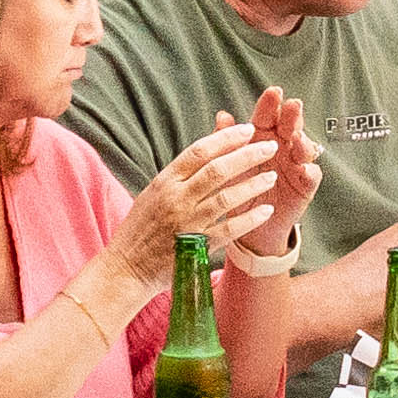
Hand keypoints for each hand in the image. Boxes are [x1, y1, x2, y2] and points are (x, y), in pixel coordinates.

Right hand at [115, 121, 280, 283]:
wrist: (126, 268)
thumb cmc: (141, 228)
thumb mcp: (155, 192)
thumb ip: (181, 173)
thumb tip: (209, 147)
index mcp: (164, 181)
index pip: (199, 151)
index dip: (226, 138)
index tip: (248, 129)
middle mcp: (175, 199)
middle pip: (217, 170)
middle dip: (247, 155)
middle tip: (270, 146)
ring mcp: (186, 223)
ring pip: (226, 198)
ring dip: (252, 185)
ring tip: (271, 176)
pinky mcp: (195, 248)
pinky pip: (228, 230)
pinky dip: (249, 219)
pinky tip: (266, 211)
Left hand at [241, 88, 321, 257]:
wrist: (247, 226)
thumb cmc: (236, 190)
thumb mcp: (227, 165)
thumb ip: (225, 141)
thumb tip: (222, 115)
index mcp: (261, 138)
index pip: (267, 117)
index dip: (270, 105)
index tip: (273, 92)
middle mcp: (281, 148)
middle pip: (290, 127)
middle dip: (292, 116)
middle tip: (293, 106)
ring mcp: (295, 165)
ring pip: (304, 148)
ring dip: (302, 141)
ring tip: (296, 138)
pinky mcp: (304, 186)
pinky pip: (311, 176)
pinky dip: (309, 171)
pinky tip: (304, 168)